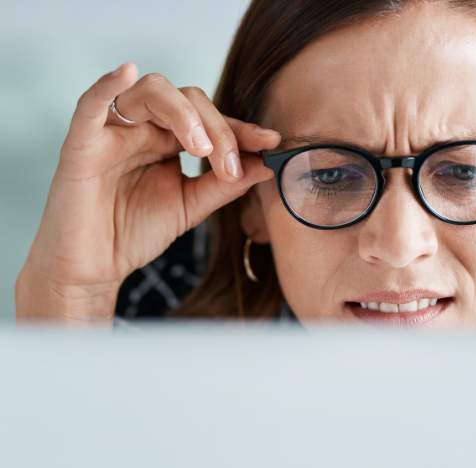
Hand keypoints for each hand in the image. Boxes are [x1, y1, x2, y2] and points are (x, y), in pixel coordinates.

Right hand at [15, 62, 279, 321]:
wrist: (94, 267)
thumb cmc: (135, 233)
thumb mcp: (192, 207)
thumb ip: (226, 184)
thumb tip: (268, 163)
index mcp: (169, 140)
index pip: (211, 119)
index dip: (242, 129)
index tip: (273, 142)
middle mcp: (143, 128)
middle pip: (189, 100)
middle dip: (219, 130)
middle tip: (229, 166)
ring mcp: (113, 132)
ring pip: (151, 92)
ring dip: (184, 114)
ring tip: (201, 150)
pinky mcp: (82, 143)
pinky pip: (91, 103)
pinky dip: (108, 83)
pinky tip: (128, 72)